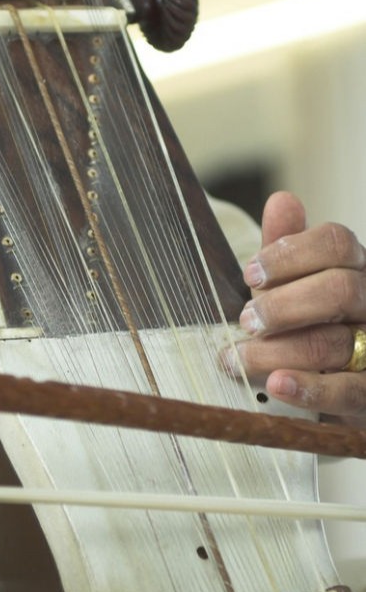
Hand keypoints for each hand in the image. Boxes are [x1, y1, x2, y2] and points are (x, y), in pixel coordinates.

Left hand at [221, 192, 365, 428]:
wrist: (331, 381)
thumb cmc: (306, 322)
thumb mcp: (293, 284)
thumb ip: (287, 250)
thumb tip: (281, 199)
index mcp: (355, 267)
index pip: (336, 242)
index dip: (290, 254)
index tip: (250, 273)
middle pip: (339, 289)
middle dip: (283, 305)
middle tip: (246, 321)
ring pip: (335, 342)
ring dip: (277, 350)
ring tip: (238, 358)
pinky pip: (350, 391)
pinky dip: (310, 388)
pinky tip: (276, 384)